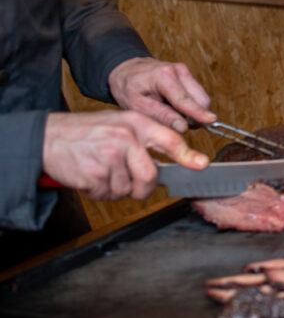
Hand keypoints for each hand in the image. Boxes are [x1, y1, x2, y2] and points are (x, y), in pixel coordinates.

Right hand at [42, 111, 208, 200]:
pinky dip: (99, 192)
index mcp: (136, 122)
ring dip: (115, 189)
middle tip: (134, 188)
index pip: (170, 139)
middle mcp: (126, 137)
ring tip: (101, 172)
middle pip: (150, 176)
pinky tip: (89, 177)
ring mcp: (109, 156)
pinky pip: (107, 194)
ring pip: (127, 189)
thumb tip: (168, 165)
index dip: (187, 155)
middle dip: (144, 189)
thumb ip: (143, 140)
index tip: (201, 164)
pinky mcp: (94, 174)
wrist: (47, 137)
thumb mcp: (118, 124)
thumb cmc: (85, 133)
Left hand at [108, 57, 214, 132]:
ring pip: (201, 97)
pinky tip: (173, 105)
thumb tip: (182, 127)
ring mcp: (185, 71)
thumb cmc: (128, 87)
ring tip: (171, 112)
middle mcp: (178, 70)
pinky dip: (189, 104)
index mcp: (163, 76)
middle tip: (176, 123)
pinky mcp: (188, 75)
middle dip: (194, 114)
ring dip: (192, 110)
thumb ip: (161, 116)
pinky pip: (197, 95)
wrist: (127, 69)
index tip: (212, 120)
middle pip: (200, 98)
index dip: (198, 112)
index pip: (184, 99)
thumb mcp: (136, 105)